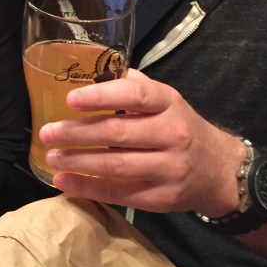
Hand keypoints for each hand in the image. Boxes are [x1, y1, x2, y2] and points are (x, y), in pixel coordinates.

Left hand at [40, 69, 244, 216]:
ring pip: (116, 165)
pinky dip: (88, 188)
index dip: (101, 95)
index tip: (71, 99)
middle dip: (77, 133)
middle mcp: (171, 134)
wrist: (219, 170)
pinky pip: (119, 193)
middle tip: (47, 132)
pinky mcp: (161, 198)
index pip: (135, 95)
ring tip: (51, 156)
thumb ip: (132, 84)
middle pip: (118, 133)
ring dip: (78, 162)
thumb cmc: (180, 126)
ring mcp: (168, 169)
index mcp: (168, 103)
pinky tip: (64, 181)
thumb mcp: (165, 99)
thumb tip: (92, 69)